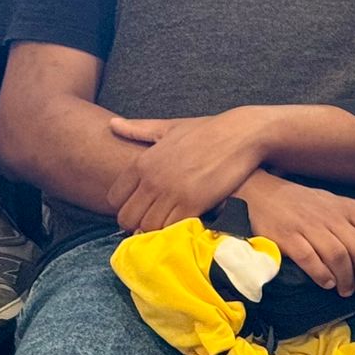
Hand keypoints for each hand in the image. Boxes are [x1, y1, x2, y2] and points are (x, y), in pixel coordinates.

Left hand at [106, 109, 268, 233]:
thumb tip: (111, 124)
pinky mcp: (193, 203)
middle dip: (137, 223)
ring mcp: (172, 192)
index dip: (125, 206)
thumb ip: (140, 129)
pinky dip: (176, 229)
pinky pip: (172, 228)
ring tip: (170, 222)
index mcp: (143, 162)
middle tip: (154, 220)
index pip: (114, 198)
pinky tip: (185, 221)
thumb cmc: (208, 130)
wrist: (242, 134)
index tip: (142, 207)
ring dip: (157, 229)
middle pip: (127, 218)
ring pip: (148, 227)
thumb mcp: (170, 127)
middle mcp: (152, 179)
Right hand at [236, 171, 354, 296]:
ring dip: (347, 280)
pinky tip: (327, 283)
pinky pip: (311, 259)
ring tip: (345, 290)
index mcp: (349, 209)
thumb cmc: (302, 201)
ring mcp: (310, 227)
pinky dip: (322, 276)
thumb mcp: (334, 201)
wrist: (260, 193)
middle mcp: (333, 217)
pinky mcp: (288, 238)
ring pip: (340, 257)